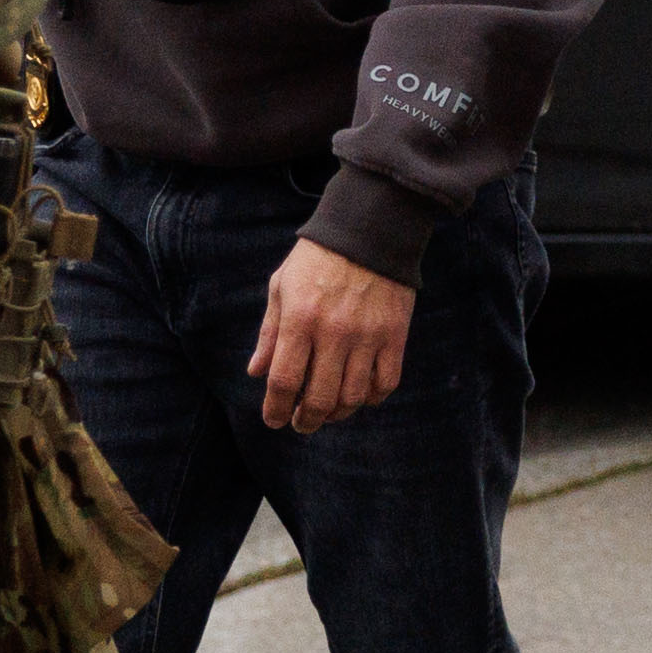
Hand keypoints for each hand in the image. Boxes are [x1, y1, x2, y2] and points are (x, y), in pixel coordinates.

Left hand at [249, 234, 417, 430]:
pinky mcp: (395, 335)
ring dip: (337, 413)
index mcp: (300, 319)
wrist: (371, 229)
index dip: (275, 409)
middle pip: (319, 398)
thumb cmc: (317, 258)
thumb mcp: (282, 287)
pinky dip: (371, 398)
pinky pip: (385, 383)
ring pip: (353, 397)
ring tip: (328, 413)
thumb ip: (269, 332)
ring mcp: (368, 336)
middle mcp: (334, 332)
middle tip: (301, 424)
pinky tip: (360, 396)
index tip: (274, 421)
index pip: (283, 380)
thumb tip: (256, 373)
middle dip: (306, 420)